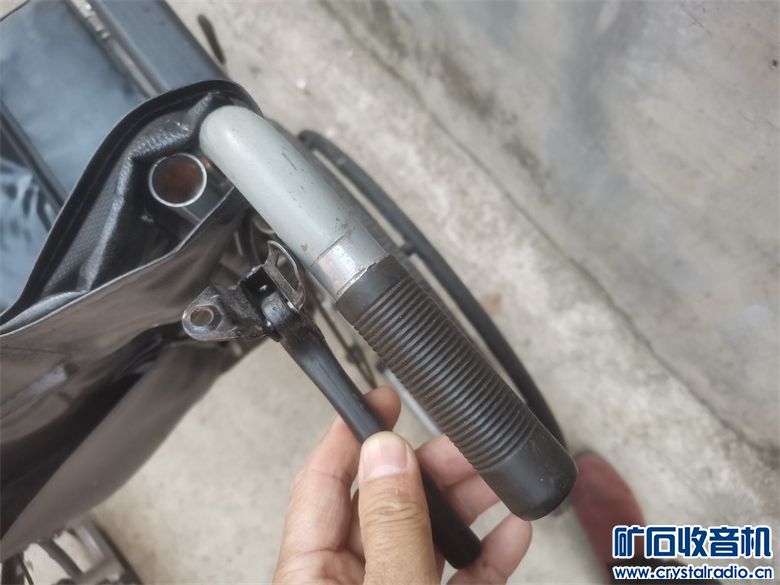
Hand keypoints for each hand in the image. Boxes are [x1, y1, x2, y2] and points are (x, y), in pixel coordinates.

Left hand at [273, 387, 530, 583]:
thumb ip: (391, 529)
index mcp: (311, 578)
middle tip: (461, 446)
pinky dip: (487, 556)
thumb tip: (388, 456)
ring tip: (496, 480)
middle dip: (429, 469)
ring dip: (465, 507)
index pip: (321, 485)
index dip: (349, 435)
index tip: (378, 399)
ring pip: (427, 538)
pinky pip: (459, 579)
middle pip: (385, 506)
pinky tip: (510, 533)